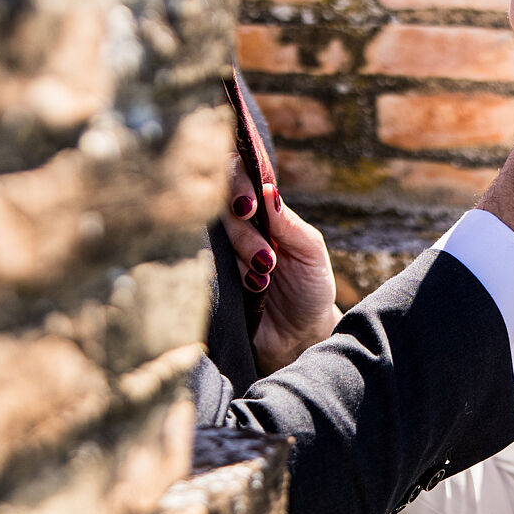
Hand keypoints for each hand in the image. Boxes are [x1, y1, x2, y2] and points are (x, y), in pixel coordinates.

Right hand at [217, 159, 341, 373]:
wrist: (299, 336)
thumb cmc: (310, 288)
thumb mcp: (311, 252)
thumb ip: (290, 223)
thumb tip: (267, 189)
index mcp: (263, 211)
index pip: (240, 176)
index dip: (237, 182)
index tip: (248, 207)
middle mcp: (237, 227)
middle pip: (222, 210)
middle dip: (245, 235)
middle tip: (267, 260)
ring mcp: (221, 253)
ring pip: (214, 241)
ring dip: (242, 260)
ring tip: (264, 281)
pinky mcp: (210, 279)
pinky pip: (202, 267)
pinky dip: (227, 278)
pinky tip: (249, 291)